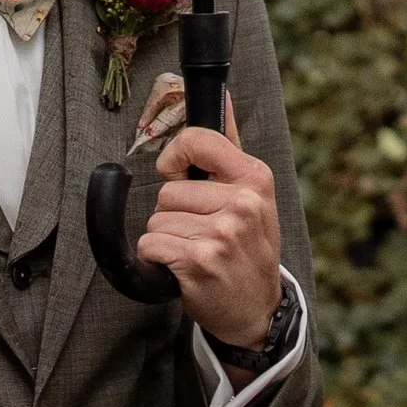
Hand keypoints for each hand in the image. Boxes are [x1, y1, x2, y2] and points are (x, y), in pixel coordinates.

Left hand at [137, 110, 282, 346]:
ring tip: (198, 251)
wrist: (256, 308)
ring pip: (156, 219)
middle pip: (167, 191)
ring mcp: (223, 232)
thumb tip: (223, 98)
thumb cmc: (246, 249)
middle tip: (202, 234)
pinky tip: (184, 267)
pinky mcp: (200, 260)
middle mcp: (243, 203)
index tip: (179, 176)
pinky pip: (150, 244)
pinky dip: (157, 259)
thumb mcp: (252, 195)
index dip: (174, 159)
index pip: (196, 139)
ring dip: (167, 239)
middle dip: (173, 214)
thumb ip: (229, 148)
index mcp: (255, 178)